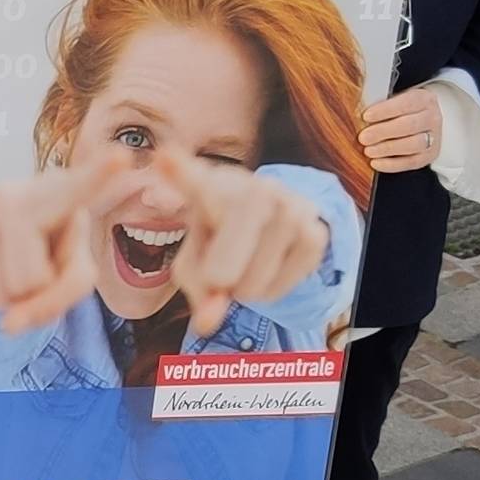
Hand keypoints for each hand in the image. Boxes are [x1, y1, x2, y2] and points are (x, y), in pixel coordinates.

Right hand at [0, 155, 137, 332]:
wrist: (11, 250)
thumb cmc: (55, 252)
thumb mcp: (78, 273)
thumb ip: (60, 298)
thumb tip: (9, 323)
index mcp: (57, 192)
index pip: (79, 186)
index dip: (97, 173)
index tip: (121, 158)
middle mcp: (10, 194)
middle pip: (30, 279)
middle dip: (37, 289)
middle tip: (38, 267)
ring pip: (0, 294)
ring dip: (12, 299)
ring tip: (15, 269)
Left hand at [153, 154, 327, 336]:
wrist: (270, 223)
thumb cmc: (219, 242)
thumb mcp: (196, 261)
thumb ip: (196, 289)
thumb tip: (208, 323)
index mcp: (208, 186)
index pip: (191, 178)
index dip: (178, 171)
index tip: (164, 157)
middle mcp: (252, 186)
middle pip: (229, 253)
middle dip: (219, 276)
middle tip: (219, 276)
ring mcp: (289, 204)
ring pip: (259, 275)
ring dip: (247, 289)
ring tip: (243, 271)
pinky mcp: (315, 227)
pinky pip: (289, 278)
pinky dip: (274, 289)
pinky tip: (267, 271)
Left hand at [360, 86, 441, 172]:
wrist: (424, 121)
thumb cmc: (402, 109)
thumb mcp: (395, 99)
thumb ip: (380, 104)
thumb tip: (357, 113)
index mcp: (424, 99)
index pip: (405, 103)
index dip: (385, 110)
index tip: (366, 116)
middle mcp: (432, 118)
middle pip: (409, 126)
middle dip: (383, 132)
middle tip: (363, 137)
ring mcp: (434, 138)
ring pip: (413, 145)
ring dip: (388, 149)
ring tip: (368, 151)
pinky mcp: (429, 156)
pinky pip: (411, 162)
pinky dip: (392, 164)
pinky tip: (376, 163)